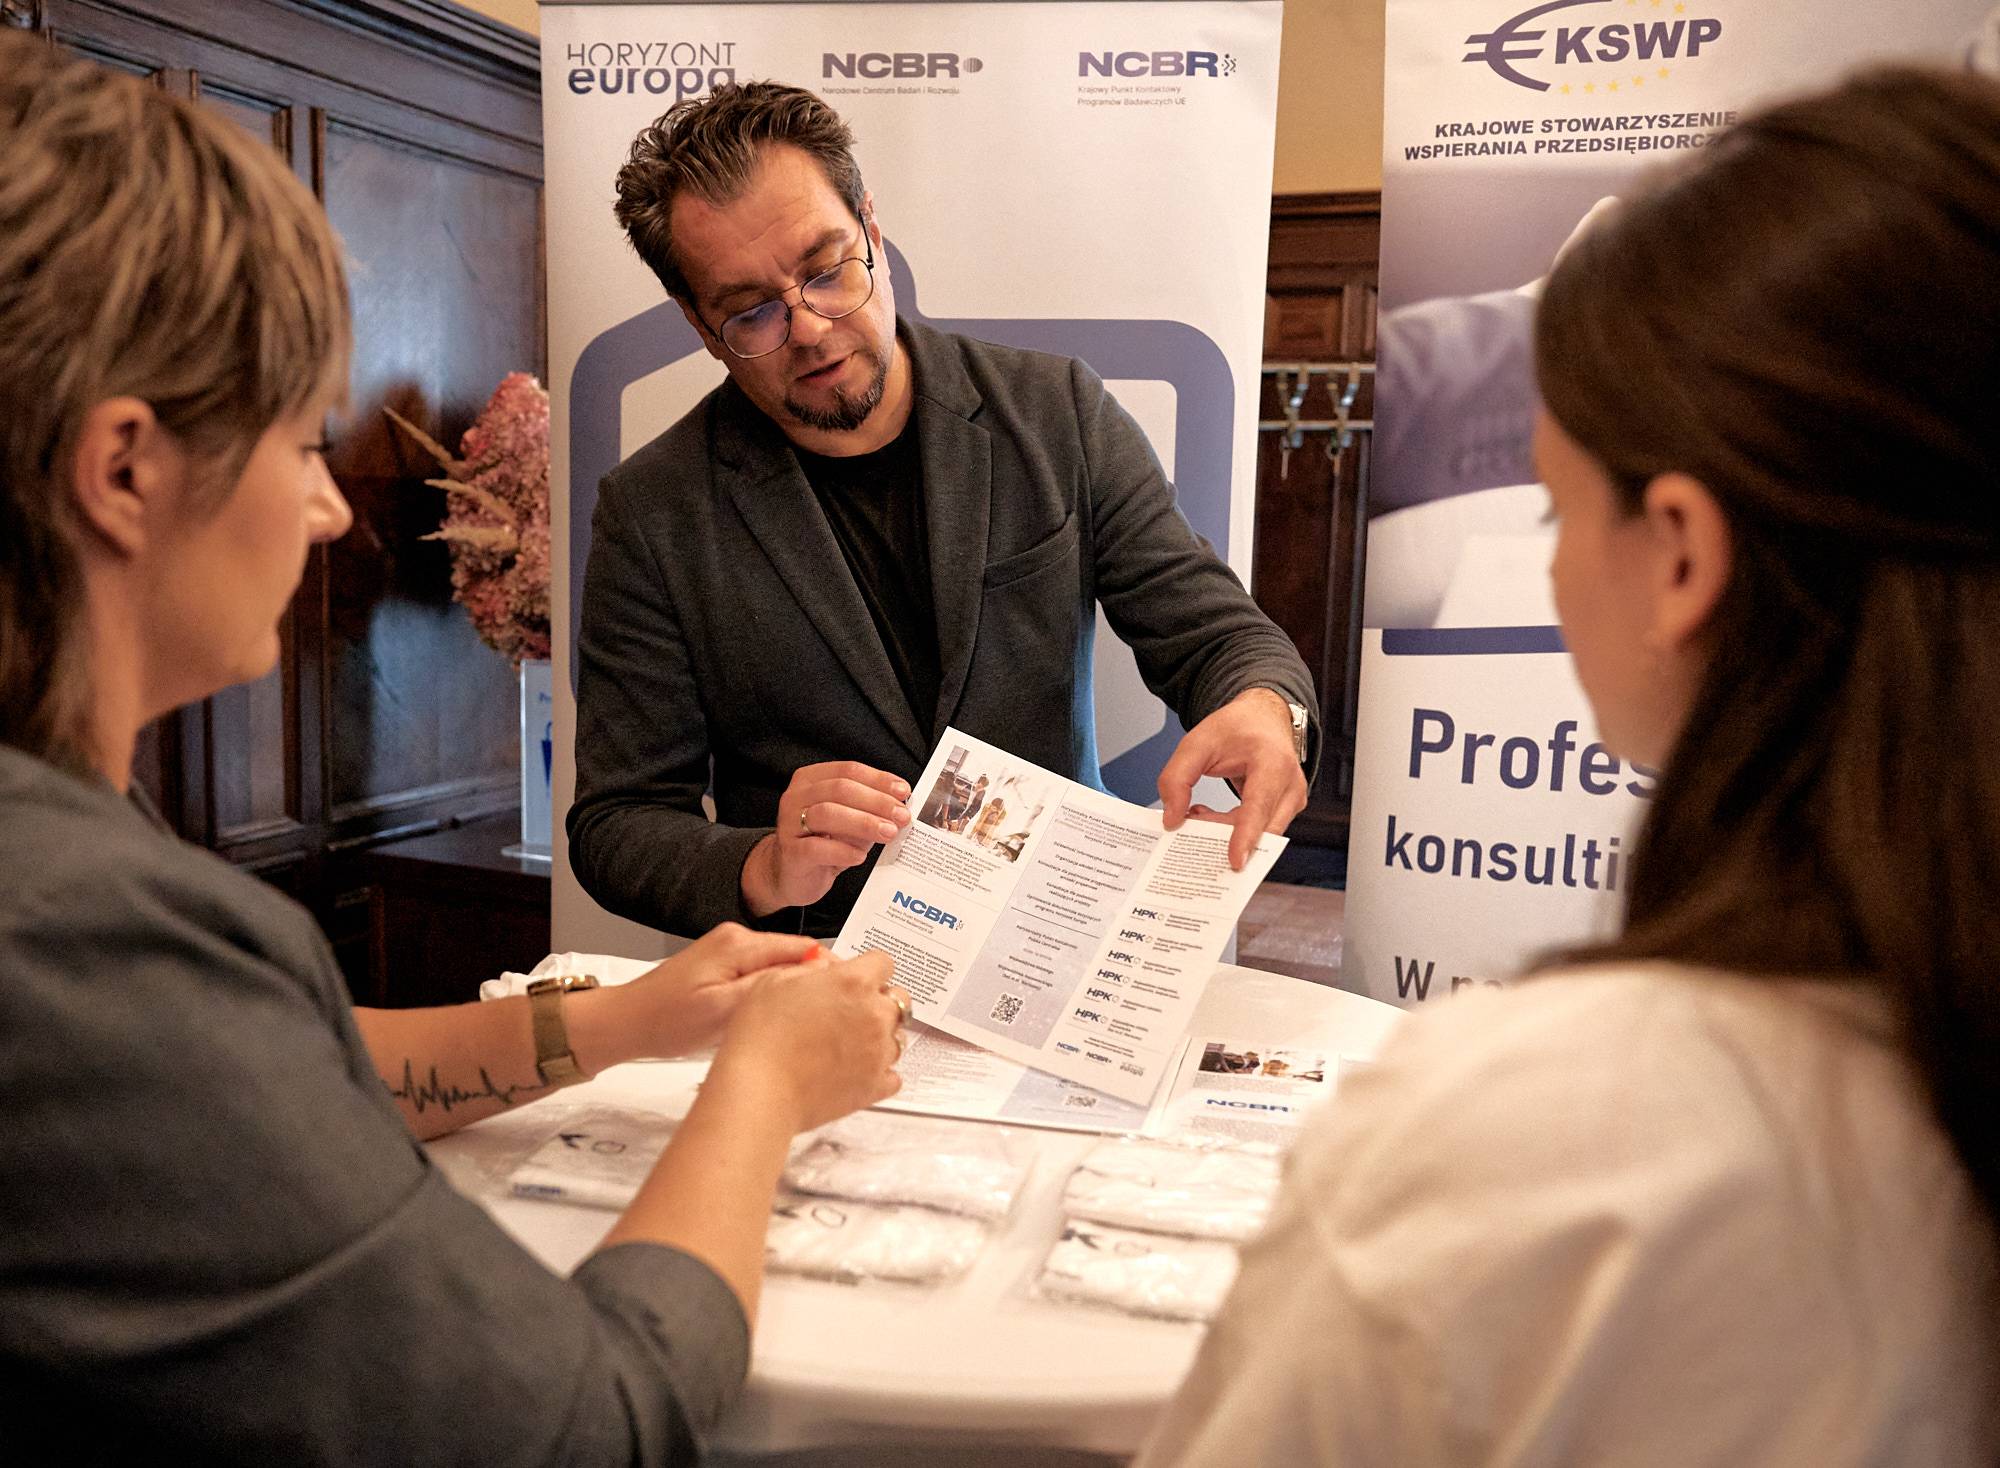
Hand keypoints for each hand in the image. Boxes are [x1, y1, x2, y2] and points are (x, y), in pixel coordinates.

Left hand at [618, 923, 822, 1057]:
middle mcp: (737, 937)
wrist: (627, 1022)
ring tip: (808, 1019)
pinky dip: (775, 991)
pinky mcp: (723, 963)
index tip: (848, 997)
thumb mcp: (724, 1010)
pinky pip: (762, 972)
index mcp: (739, 943)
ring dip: (795, 988)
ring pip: (780, 964)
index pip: (805, 947)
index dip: (830, 971)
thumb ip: (770, 986)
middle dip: (815, 980)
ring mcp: (729, 948)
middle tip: (833, 1015)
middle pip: (795, 953)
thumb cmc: (667, 1021)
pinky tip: (777, 1014)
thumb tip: (813, 973)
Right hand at [707, 949, 906, 1133]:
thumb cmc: (761, 1038)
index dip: (869, 968)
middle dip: (880, 1000)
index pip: (883, 962)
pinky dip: (880, 1072)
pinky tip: (857, 1069)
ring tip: (848, 1042)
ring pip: (897, 1036)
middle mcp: (874, 1015)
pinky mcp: (874, 1086)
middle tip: (852, 1009)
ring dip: (880, 1035)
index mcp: (853, 983)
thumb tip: (823, 968)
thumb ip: (809, 969)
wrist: (759, 1090)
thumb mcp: (774, 982)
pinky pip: (893, 1075)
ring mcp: (878, 1052)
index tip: (859, 976)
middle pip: (898, 999)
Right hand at [741, 760, 911, 915]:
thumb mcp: (849, 820)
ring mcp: (789, 823)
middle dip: (876, 801)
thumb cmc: (824, 841)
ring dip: (864, 823)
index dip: (879, 779)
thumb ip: (870, 810)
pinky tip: (859, 857)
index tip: (903, 792)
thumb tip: (900, 806)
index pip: (849, 770)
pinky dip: (842, 851)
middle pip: (840, 789)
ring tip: (888, 833)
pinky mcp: (790, 852)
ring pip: (827, 813)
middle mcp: (796, 796)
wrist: (791, 874)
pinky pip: (817, 848)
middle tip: (901, 816)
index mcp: (811, 779)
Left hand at [1157, 688, 1307, 869]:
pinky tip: (1209, 816)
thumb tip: (1171, 820)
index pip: (1259, 806)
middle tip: (1189, 826)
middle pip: (1260, 829)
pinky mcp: (1286, 811)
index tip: (1234, 861)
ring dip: (1224, 833)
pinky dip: (1231, 830)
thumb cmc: (1237, 728)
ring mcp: (1292, 801)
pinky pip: (1258, 832)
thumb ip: (1176, 779)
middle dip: (1223, 837)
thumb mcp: (1196, 743)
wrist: (1264, 719)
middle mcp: (1290, 785)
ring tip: (1197, 814)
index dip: (1246, 836)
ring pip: (1258, 835)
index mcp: (1272, 762)